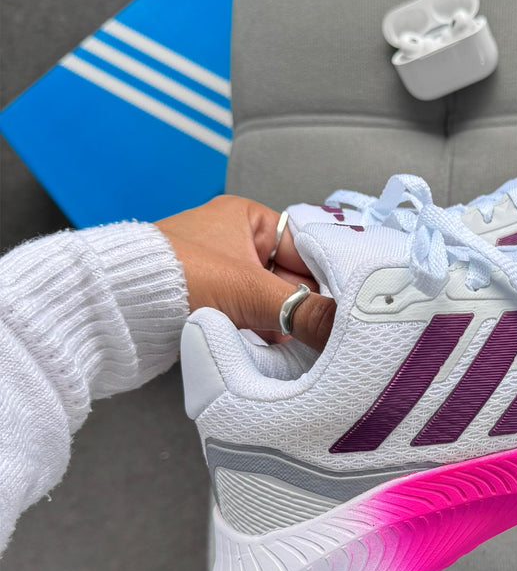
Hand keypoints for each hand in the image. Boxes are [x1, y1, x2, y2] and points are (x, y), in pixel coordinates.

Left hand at [156, 195, 335, 350]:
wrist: (114, 308)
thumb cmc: (175, 277)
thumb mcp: (250, 292)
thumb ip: (304, 311)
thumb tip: (347, 329)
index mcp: (248, 217)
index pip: (307, 249)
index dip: (329, 279)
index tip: (348, 309)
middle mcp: (236, 240)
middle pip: (291, 279)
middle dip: (304, 308)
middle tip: (326, 334)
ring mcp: (222, 273)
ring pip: (272, 303)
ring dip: (284, 326)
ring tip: (303, 346)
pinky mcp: (209, 303)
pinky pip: (251, 318)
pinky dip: (263, 335)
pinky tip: (278, 352)